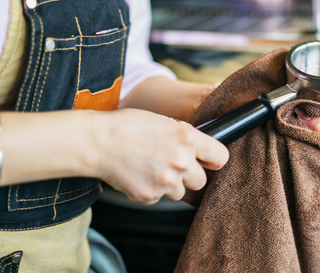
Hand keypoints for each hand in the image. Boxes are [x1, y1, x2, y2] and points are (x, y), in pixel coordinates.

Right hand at [94, 109, 228, 203]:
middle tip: (171, 165)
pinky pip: (158, 197)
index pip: (220, 157)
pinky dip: (150, 189)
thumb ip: (184, 137)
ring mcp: (165, 181)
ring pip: (179, 192)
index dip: (214, 160)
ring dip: (169, 184)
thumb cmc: (127, 126)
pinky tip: (138, 174)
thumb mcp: (164, 122)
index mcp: (187, 139)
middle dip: (189, 175)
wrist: (98, 142)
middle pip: (201, 181)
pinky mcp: (150, 196)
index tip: (208, 161)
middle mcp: (181, 162)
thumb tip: (197, 149)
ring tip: (150, 167)